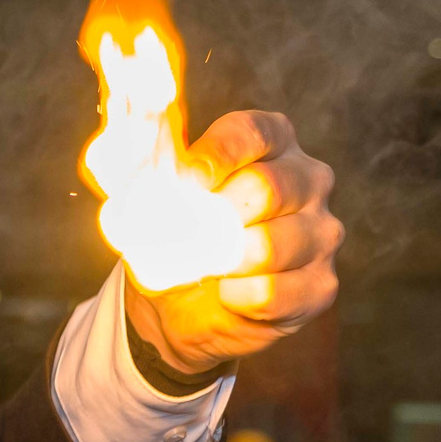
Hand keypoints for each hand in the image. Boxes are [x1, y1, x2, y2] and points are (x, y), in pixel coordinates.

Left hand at [124, 111, 341, 375]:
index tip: (185, 182)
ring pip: (271, 245)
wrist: (185, 308)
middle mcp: (307, 179)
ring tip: (206, 266)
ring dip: (223, 262)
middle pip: (267, 186)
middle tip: (189, 233)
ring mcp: (321, 232)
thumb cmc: (177, 239)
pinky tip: (227, 294)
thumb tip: (119, 159)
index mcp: (271, 142)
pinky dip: (236, 298)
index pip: (252, 133)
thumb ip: (146, 172)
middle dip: (217, 214)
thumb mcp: (155, 199)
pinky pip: (274, 292)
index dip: (215, 157)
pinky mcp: (321, 284)